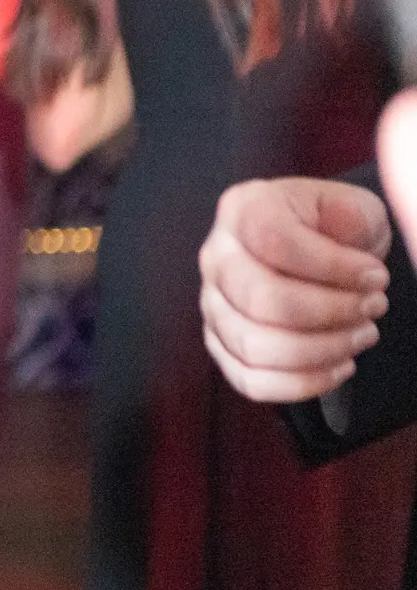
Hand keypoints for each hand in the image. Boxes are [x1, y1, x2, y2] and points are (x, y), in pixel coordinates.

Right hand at [199, 177, 390, 402]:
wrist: (316, 251)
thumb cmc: (333, 230)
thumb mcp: (352, 206)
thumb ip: (350, 212)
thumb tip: (344, 227)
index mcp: (243, 210)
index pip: (275, 242)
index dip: (333, 267)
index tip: (376, 276)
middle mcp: (217, 257)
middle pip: (262, 300)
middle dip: (332, 312)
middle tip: (373, 307)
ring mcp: (212, 304)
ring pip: (255, 346)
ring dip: (323, 349)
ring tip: (361, 335)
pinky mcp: (221, 344)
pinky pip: (250, 380)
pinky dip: (301, 383)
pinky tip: (339, 365)